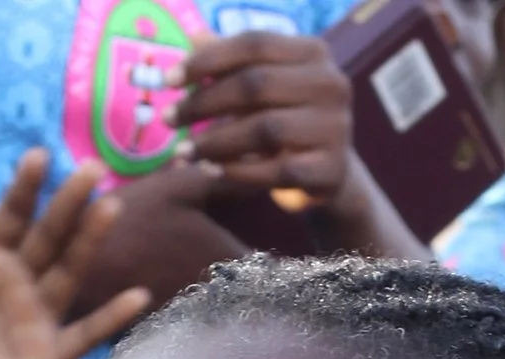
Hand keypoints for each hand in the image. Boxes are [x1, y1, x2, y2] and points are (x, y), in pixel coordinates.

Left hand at [0, 153, 150, 358]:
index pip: (11, 215)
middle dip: (69, 203)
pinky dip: (110, 318)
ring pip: (68, 273)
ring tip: (110, 207)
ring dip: (90, 242)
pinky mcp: (45, 358)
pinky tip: (137, 297)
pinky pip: (83, 335)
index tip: (38, 158)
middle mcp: (17, 281)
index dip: (25, 188)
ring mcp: (35, 318)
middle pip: (49, 235)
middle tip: (93, 168)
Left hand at [173, 28, 359, 214]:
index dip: (208, 60)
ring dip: (215, 142)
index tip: (169, 80)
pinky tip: (210, 172)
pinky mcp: (330, 171)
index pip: (254, 44)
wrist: (329, 175)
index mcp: (314, 52)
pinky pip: (276, 171)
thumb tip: (193, 38)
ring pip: (264, 130)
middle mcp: (331, 83)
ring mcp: (336, 128)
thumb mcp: (262, 88)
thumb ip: (231, 64)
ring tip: (183, 152)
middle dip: (204, 103)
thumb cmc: (286, 121)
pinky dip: (238, 172)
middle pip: (255, 85)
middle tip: (169, 119)